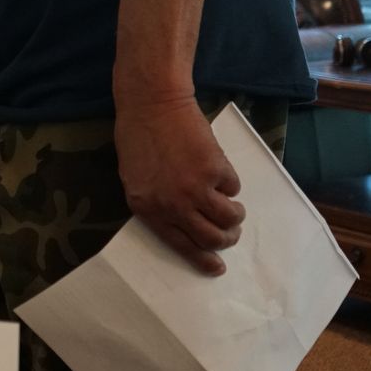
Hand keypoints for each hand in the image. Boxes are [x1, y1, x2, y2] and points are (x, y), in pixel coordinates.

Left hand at [114, 95, 243, 275]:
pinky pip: (233, 187)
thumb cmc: (138, 137)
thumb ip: (157, 205)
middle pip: (211, 238)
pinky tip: (218, 170)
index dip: (203, 260)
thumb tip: (185, 225)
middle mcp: (173, 205)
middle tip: (230, 232)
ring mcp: (195, 188)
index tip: (217, 266)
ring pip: (229, 218)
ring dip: (235, 215)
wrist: (153, 103)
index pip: (181, 247)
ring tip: (231, 206)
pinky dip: (230, 183)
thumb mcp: (135, 180)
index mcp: (148, 210)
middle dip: (226, 239)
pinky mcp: (215, 170)